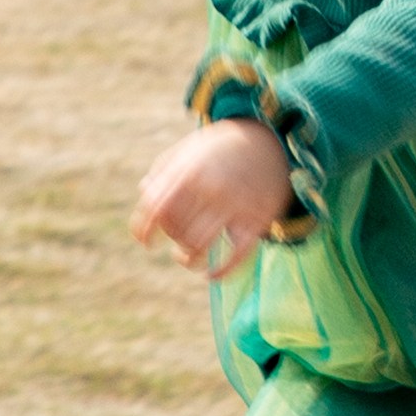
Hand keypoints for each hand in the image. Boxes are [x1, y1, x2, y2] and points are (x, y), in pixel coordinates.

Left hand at [131, 118, 295, 275]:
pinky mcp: (257, 220)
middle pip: (177, 230)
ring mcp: (236, 205)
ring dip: (189, 259)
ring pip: (200, 246)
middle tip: (178, 235)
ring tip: (187, 257)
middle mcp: (211, 188)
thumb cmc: (221, 148)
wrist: (271, 140)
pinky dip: (222, 271)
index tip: (146, 243)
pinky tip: (211, 275)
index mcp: (189, 171)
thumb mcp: (189, 150)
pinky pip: (237, 255)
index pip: (156, 209)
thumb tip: (145, 194)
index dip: (144, 230)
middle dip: (173, 238)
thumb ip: (164, 170)